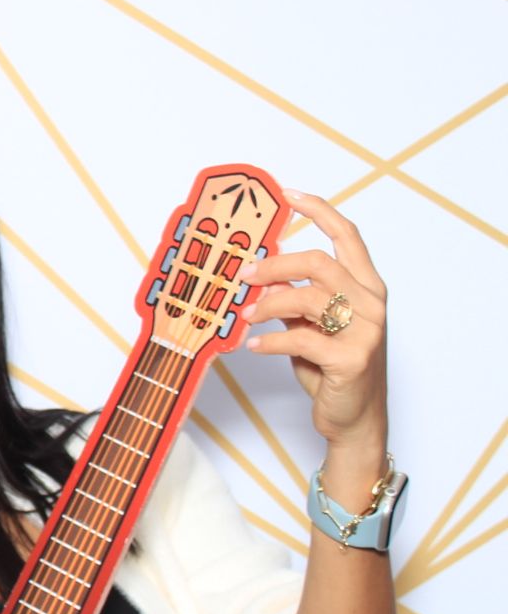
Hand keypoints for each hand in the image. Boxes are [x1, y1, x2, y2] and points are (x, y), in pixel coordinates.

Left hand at [238, 190, 388, 477]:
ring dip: (267, 305)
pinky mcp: (352, 359)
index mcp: (366, 287)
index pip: (347, 236)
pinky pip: (301, 339)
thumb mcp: (312, 326)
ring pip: (307, 298)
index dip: (319, 210)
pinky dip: (270, 341)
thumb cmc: (331, 367)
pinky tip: (254, 346)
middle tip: (242, 276)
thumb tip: (257, 277)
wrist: (354, 417)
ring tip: (245, 316)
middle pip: (318, 262)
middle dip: (273, 265)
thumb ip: (295, 299)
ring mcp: (366, 330)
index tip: (288, 195)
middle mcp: (371, 302)